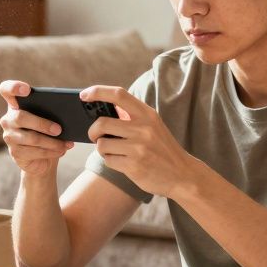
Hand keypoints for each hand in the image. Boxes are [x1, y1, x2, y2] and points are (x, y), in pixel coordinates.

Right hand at [0, 80, 73, 177]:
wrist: (41, 157)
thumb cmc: (46, 132)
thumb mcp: (48, 118)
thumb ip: (51, 111)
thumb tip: (65, 113)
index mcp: (15, 104)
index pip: (6, 90)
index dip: (14, 87)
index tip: (27, 90)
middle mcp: (8, 119)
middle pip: (21, 117)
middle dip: (42, 124)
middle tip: (59, 129)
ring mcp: (9, 137)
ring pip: (31, 138)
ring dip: (52, 142)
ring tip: (66, 144)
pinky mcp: (14, 152)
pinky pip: (34, 152)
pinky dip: (51, 152)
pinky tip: (61, 150)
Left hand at [83, 86, 198, 198]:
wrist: (183, 175)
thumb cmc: (162, 149)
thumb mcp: (153, 126)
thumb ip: (132, 117)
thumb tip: (100, 110)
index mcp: (148, 114)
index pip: (118, 94)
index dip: (98, 91)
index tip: (83, 95)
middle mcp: (143, 128)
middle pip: (101, 123)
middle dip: (92, 131)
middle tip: (94, 136)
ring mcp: (139, 148)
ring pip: (101, 144)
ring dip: (102, 149)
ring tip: (114, 152)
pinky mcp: (134, 166)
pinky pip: (108, 160)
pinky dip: (110, 161)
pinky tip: (122, 163)